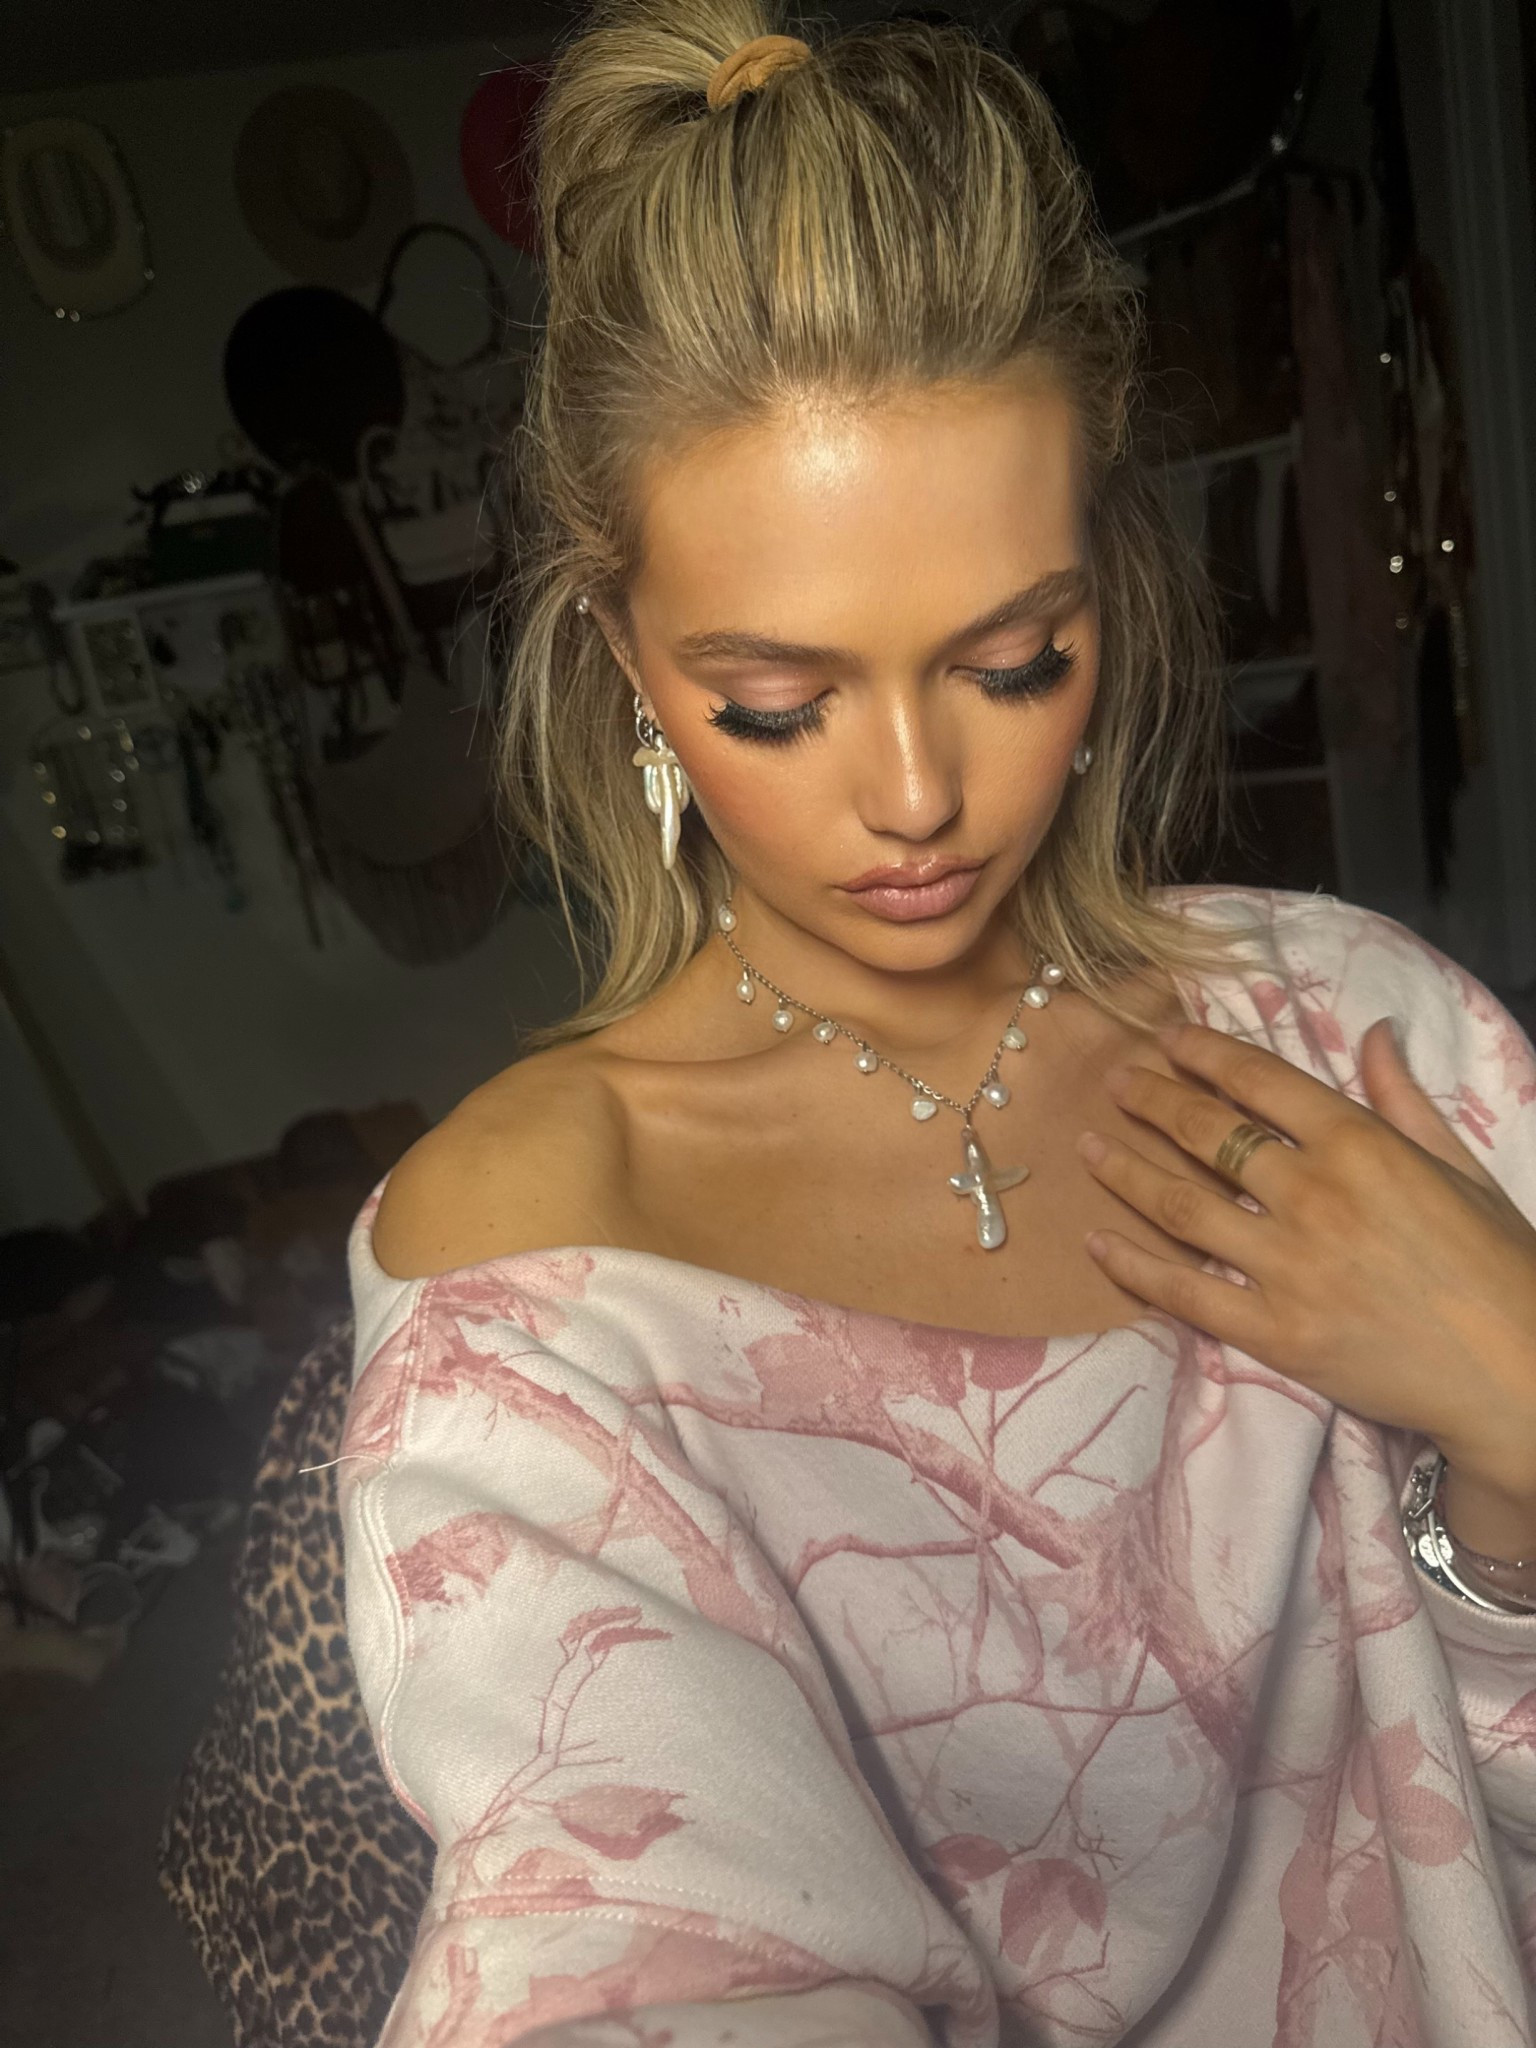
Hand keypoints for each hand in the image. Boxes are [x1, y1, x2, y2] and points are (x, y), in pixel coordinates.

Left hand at [1077, 1019, 1535, 1550]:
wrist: (1516, 1370)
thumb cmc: (1497, 1263)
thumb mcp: (1460, 1166)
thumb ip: (1403, 1099)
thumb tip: (1375, 1031)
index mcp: (1358, 1145)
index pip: (1259, 1082)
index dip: (1203, 1054)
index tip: (1164, 1040)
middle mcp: (1312, 1195)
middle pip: (1206, 1134)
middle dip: (1151, 1101)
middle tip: (1115, 1083)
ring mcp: (1286, 1265)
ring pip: (1180, 1205)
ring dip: (1124, 1171)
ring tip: (1087, 1148)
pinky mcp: (1273, 1332)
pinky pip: (1184, 1292)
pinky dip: (1133, 1266)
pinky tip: (1096, 1244)